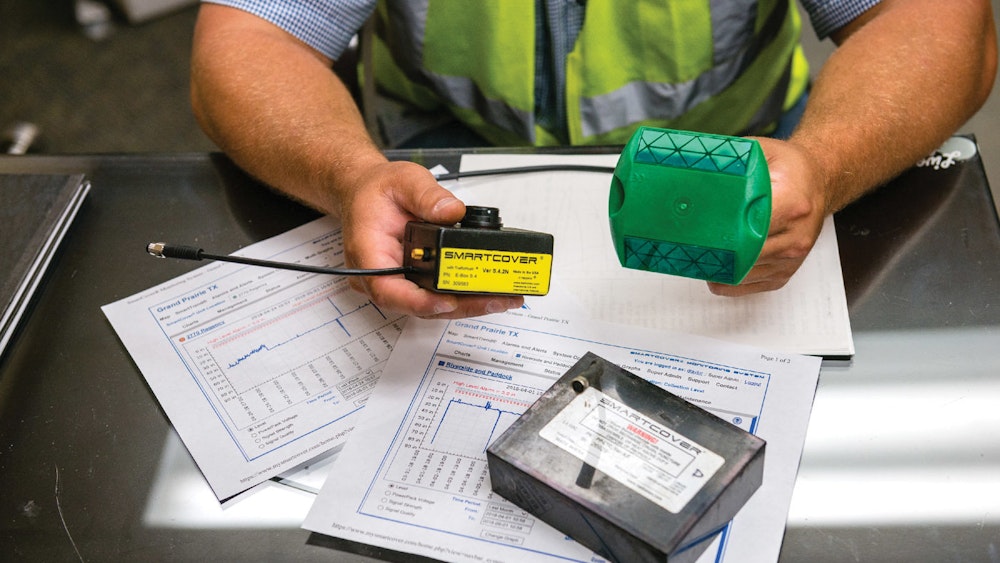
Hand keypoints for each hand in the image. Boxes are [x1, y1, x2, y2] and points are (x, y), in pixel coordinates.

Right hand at [335, 160, 523, 317]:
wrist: (366, 191)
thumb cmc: (376, 190)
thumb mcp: (403, 181)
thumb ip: (427, 195)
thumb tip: (451, 211)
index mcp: (368, 252)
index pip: (388, 289)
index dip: (418, 302)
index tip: (447, 301)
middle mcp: (379, 275)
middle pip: (417, 304)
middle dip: (460, 306)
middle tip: (496, 300)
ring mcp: (396, 282)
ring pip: (430, 305)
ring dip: (466, 304)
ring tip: (502, 298)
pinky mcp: (411, 281)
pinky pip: (435, 294)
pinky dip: (461, 294)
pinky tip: (488, 291)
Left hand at [708, 137, 827, 296]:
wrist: (819, 182)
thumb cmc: (789, 167)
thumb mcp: (763, 152)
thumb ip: (734, 163)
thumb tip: (696, 170)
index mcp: (792, 203)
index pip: (751, 226)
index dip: (722, 230)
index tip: (698, 228)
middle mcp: (796, 235)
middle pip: (745, 254)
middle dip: (716, 250)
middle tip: (689, 243)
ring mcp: (792, 258)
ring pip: (744, 274)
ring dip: (719, 268)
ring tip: (698, 254)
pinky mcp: (785, 272)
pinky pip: (751, 286)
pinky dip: (729, 282)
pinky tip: (714, 271)